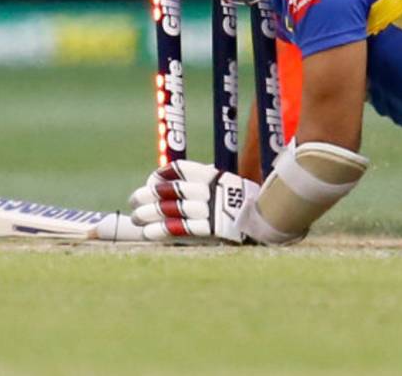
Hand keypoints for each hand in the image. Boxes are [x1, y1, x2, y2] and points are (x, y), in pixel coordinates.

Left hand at [128, 160, 258, 243]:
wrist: (268, 223)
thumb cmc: (246, 204)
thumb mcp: (229, 185)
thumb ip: (208, 182)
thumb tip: (183, 181)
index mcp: (214, 176)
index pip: (182, 170)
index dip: (163, 175)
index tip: (151, 181)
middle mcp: (210, 191)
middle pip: (172, 190)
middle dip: (149, 195)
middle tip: (133, 199)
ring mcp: (210, 210)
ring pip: (172, 209)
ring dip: (150, 213)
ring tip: (136, 217)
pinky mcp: (210, 230)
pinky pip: (180, 228)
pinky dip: (162, 229)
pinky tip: (148, 232)